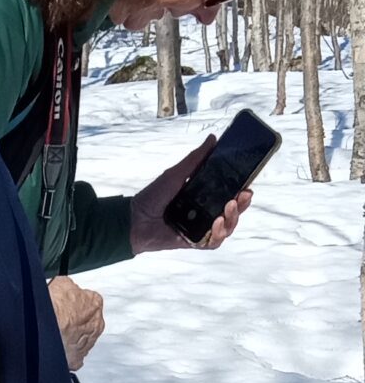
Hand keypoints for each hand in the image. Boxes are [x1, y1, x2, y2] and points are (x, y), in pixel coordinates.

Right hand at [47, 275, 104, 368]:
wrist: (48, 334)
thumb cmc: (56, 310)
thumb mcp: (61, 284)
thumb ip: (68, 285)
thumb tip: (65, 286)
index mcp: (95, 303)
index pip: (88, 298)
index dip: (74, 300)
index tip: (66, 302)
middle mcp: (96, 323)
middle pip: (87, 320)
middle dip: (75, 319)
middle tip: (59, 318)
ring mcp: (88, 342)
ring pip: (81, 338)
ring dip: (70, 335)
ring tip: (55, 333)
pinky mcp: (77, 358)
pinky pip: (73, 354)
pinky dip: (66, 351)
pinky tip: (56, 347)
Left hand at [130, 137, 251, 253]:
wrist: (135, 219)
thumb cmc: (154, 196)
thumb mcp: (176, 173)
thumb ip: (195, 159)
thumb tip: (213, 139)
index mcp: (203, 196)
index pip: (229, 194)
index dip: (241, 190)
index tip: (248, 183)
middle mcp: (205, 213)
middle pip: (233, 212)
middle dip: (242, 204)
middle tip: (244, 194)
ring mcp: (201, 229)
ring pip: (228, 228)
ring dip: (233, 218)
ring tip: (228, 207)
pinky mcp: (195, 242)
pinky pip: (214, 243)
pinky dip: (219, 234)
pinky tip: (216, 223)